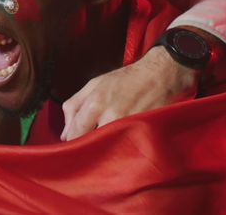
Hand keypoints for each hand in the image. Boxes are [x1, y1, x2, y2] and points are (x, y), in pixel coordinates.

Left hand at [60, 46, 197, 140]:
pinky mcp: (142, 134)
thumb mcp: (94, 84)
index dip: (71, 141)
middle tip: (87, 147)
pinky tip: (119, 144)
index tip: (72, 145)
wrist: (160, 75)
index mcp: (95, 103)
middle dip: (86, 147)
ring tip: (104, 144)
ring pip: (106, 149)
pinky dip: (119, 149)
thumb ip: (74, 106)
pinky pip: (125, 149)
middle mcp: (111, 117)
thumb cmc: (125, 79)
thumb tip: (65, 133)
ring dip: (103, 150)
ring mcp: (128, 127)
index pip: (75, 133)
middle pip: (90, 144)